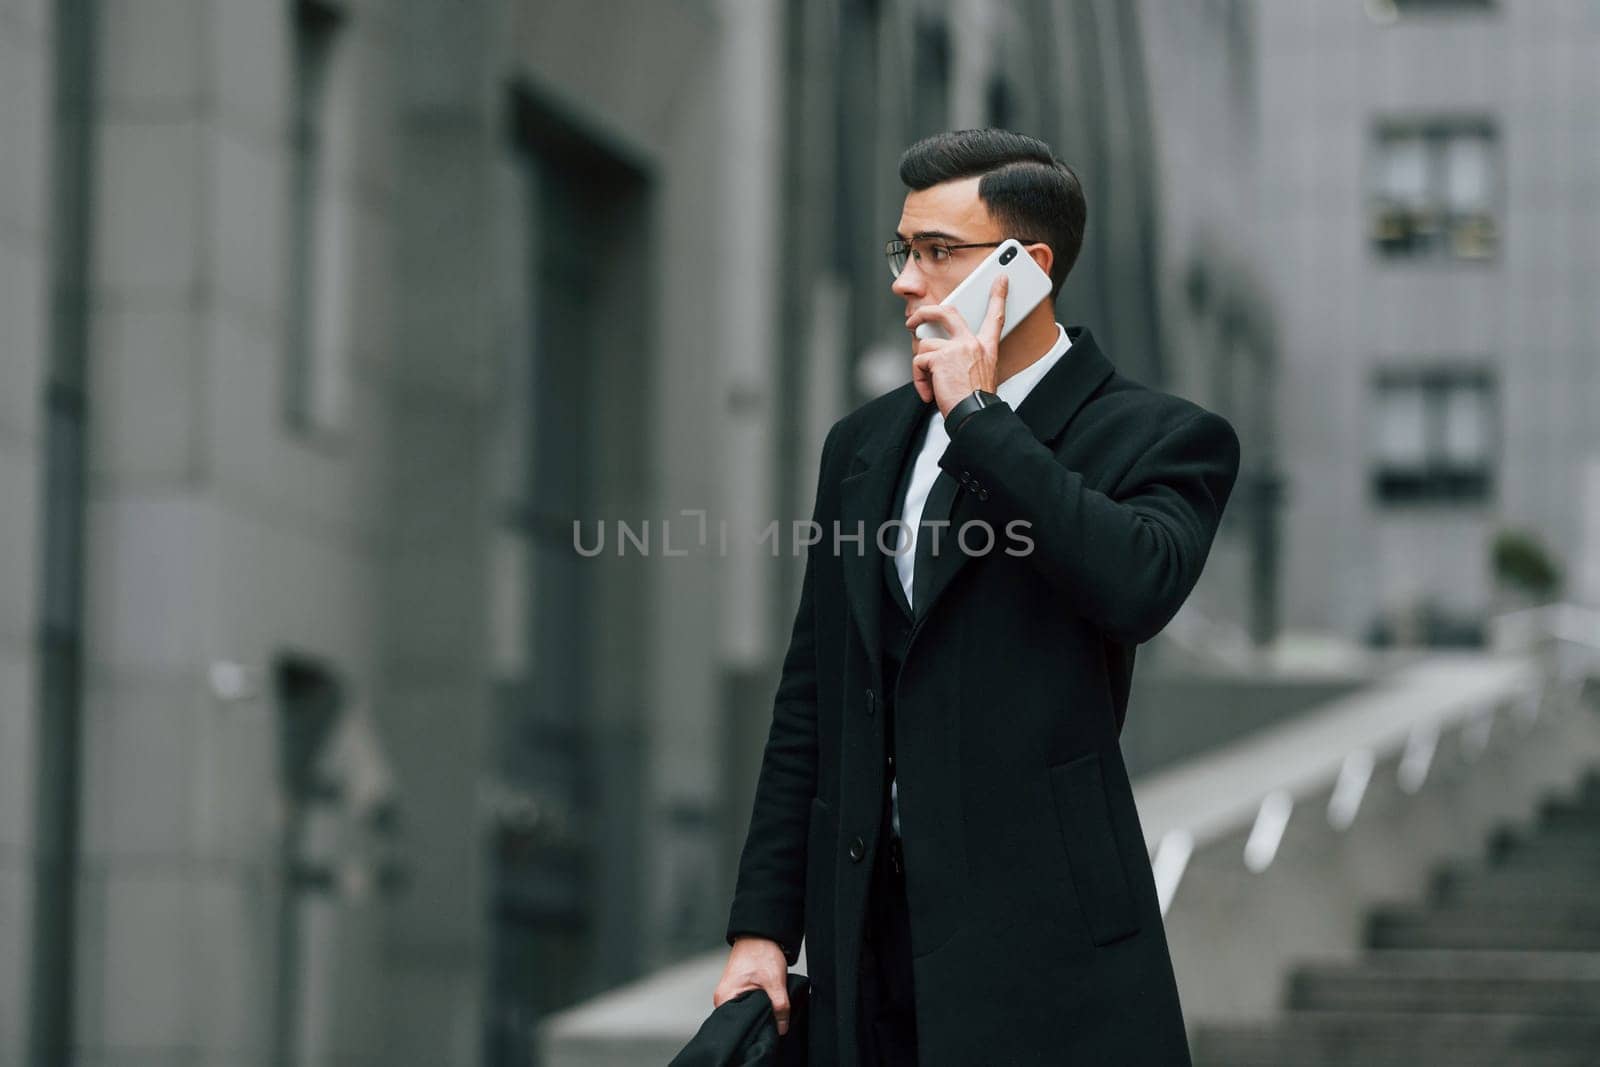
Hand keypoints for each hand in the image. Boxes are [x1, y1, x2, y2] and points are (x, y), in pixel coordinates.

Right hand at [714, 937, 791, 1035]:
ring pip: (746, 1012)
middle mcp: (723, 998)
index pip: (737, 1026)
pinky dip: (758, 1006)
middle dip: (758, 1022)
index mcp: (725, 998)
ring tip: (771, 1012)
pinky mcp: (737, 990)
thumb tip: (781, 1029)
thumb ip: (780, 1008)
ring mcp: (729, 993)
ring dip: (759, 1013)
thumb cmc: (761, 952)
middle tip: (773, 1022)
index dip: (755, 1030)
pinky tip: (767, 1005)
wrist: (760, 934)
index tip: (769, 1031)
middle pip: (742, 1020)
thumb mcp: (774, 982)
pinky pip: (747, 1005)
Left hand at [906, 273, 1005, 417]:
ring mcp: (956, 348)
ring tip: (931, 384)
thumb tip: (939, 354)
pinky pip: (919, 361)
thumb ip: (966, 359)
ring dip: (922, 366)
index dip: (998, 296)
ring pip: (925, 344)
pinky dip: (919, 379)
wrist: (975, 415)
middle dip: (926, 312)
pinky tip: (928, 392)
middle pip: (947, 312)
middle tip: (914, 320)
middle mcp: (973, 343)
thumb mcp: (982, 375)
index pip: (995, 316)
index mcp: (987, 347)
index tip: (1000, 280)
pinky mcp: (940, 357)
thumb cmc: (976, 401)